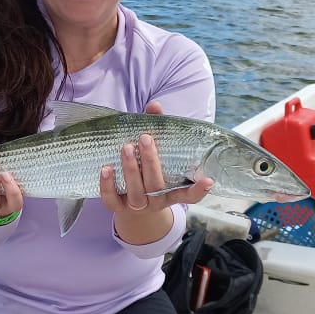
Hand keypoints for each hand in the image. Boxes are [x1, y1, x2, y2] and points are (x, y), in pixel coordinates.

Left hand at [100, 100, 212, 243]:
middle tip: (145, 138)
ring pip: (136, 192)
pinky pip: (111, 200)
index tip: (209, 180)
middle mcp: (157, 200)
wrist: (132, 207)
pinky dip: (107, 185)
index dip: (199, 189)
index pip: (189, 194)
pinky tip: (106, 168)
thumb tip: (155, 105)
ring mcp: (138, 206)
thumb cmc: (149, 173)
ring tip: (126, 148)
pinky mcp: (118, 208)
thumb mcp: (157, 154)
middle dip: (150, 161)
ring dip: (131, 170)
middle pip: (156, 185)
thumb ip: (158, 129)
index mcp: (172, 191)